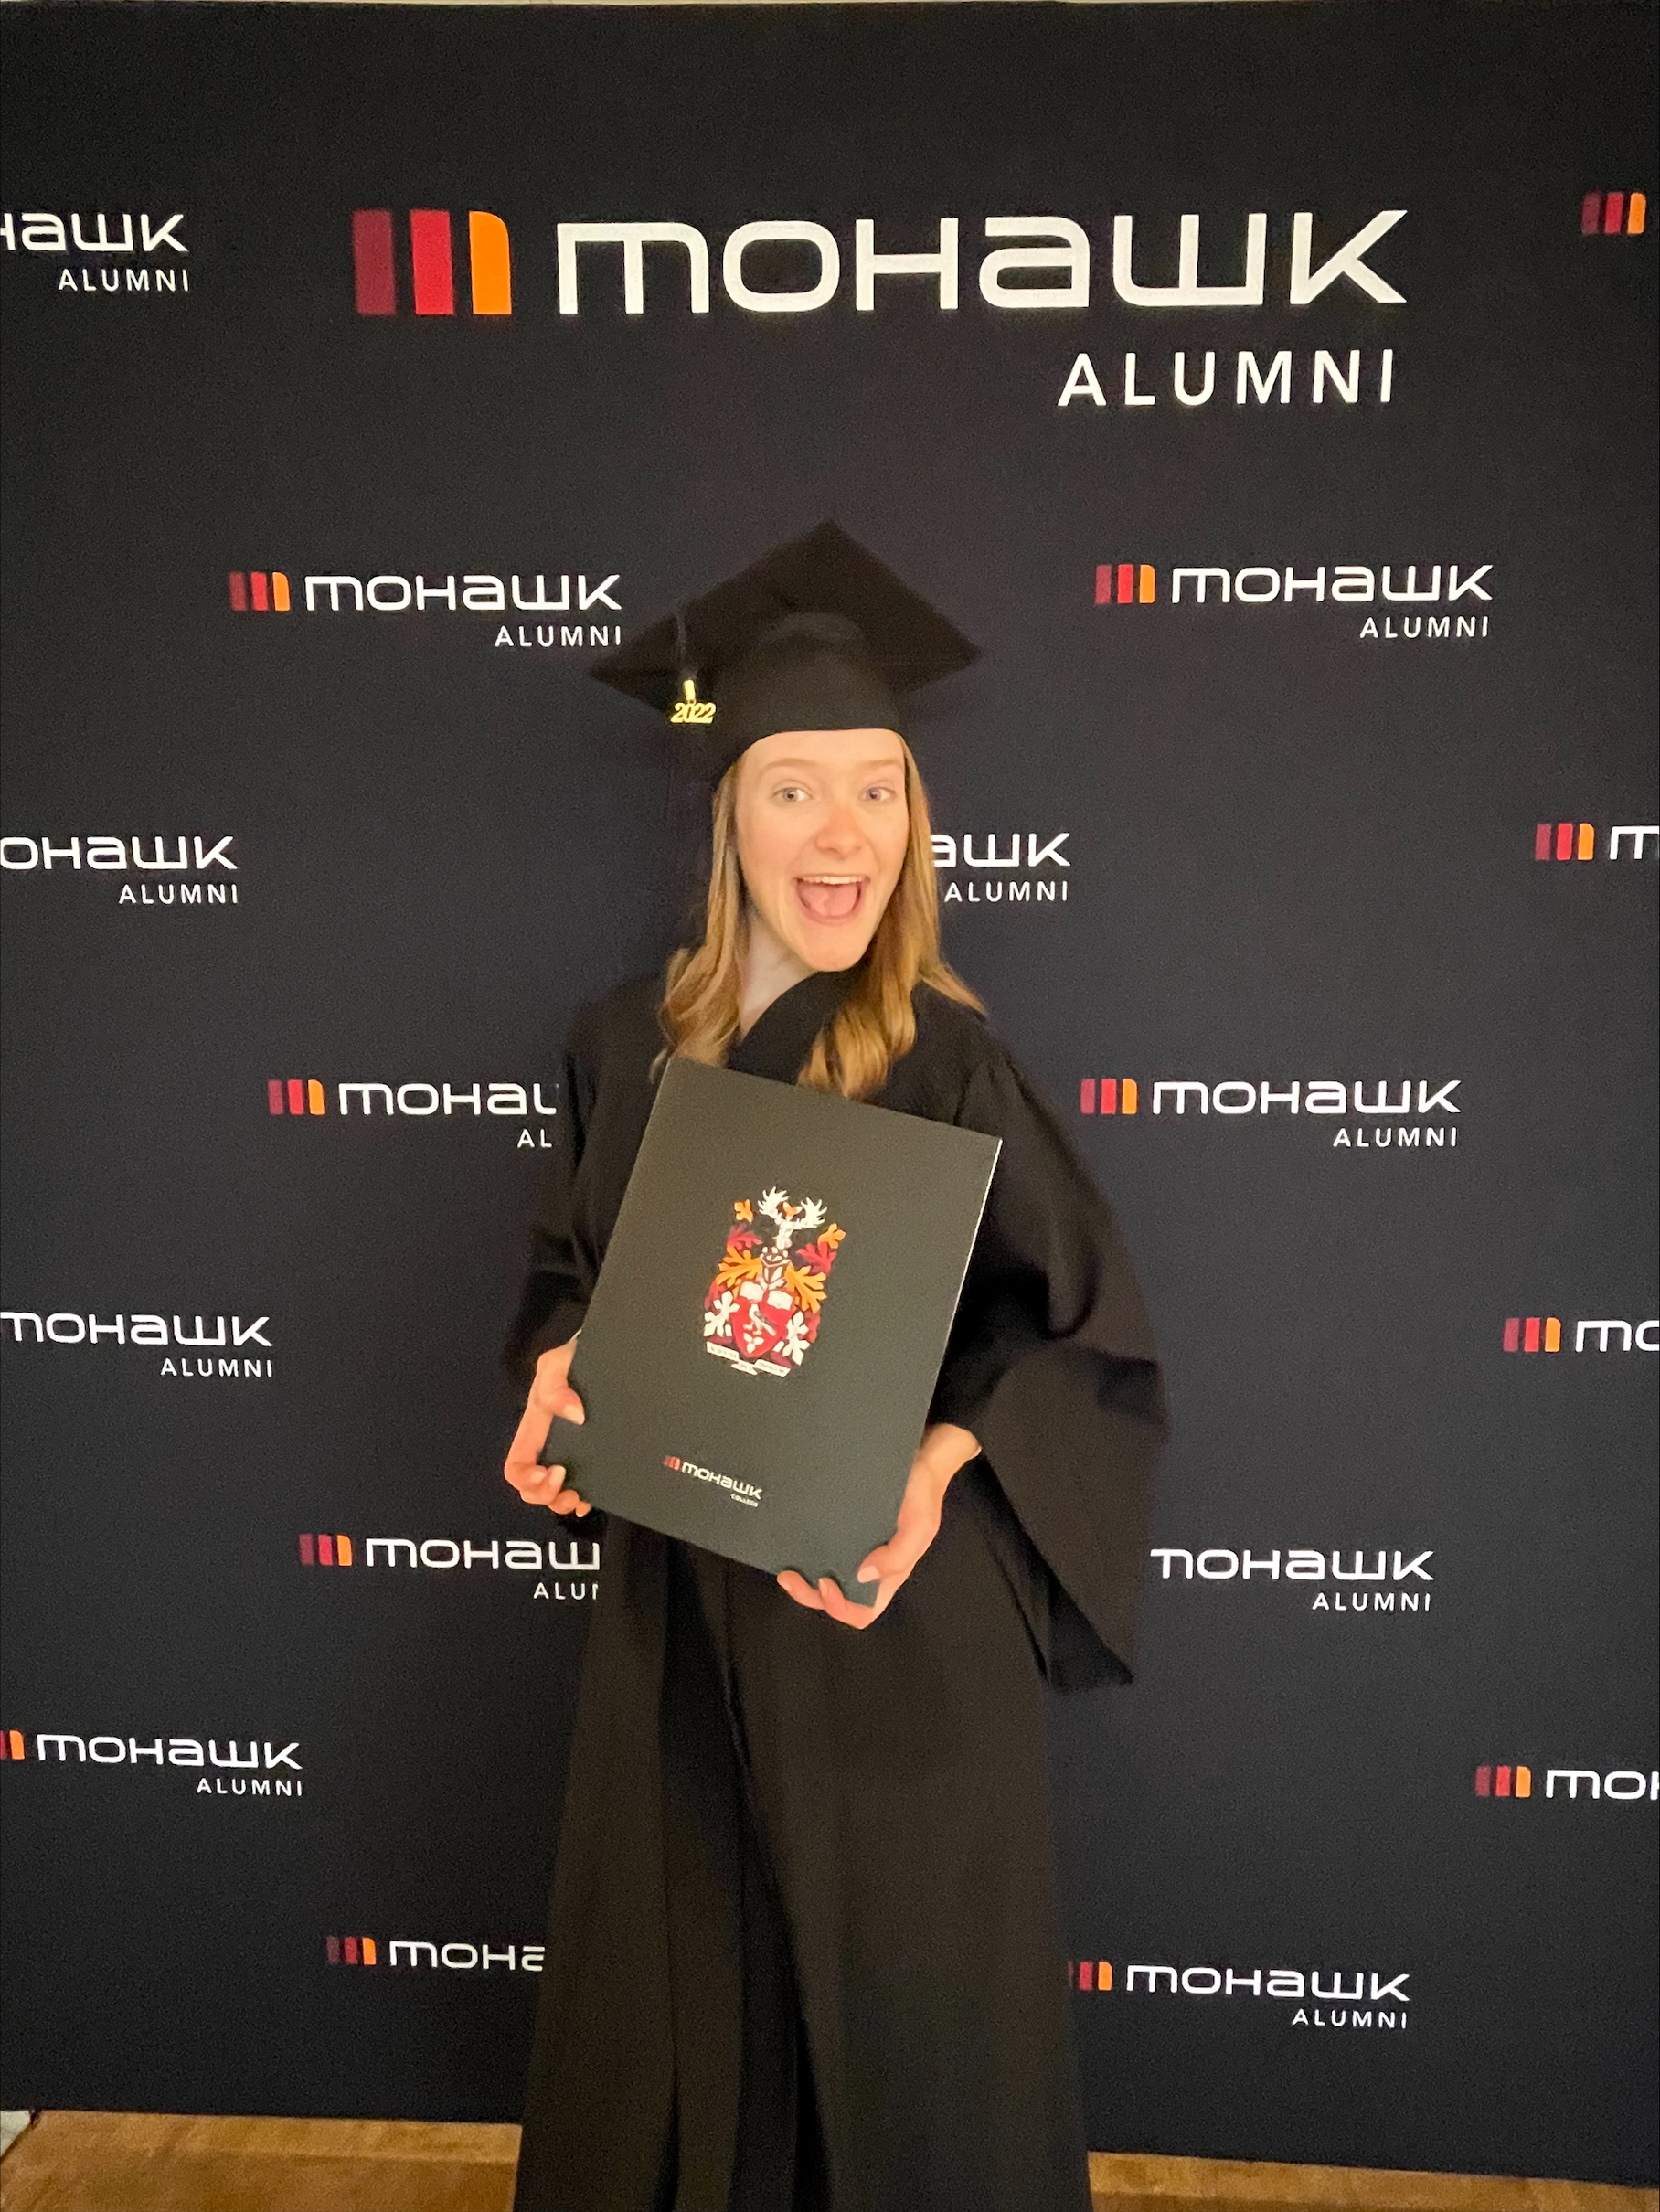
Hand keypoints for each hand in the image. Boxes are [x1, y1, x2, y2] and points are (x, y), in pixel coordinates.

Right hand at [503, 1336, 588, 1515]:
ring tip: (580, 1497)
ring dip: (563, 1503)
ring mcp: (568, 1454)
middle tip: (568, 1488)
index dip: (525, 1478)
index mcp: (533, 1431)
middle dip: (546, 1495)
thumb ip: (557, 1387)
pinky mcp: (591, 1455)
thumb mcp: (557, 1365)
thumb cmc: (567, 1358)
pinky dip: (585, 1498)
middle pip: (532, 1488)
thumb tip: (575, 1415)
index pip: (516, 1466)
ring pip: (555, 1493)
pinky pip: (582, 1485)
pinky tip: (594, 1498)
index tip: (546, 1473)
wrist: (593, 1352)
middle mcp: (547, 1447)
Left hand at [777, 1422, 979, 1627]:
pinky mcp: (842, 1527)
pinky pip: (821, 1548)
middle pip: (834, 1598)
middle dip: (808, 1595)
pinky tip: (793, 1541)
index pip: (862, 1611)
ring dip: (802, 1579)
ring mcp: (852, 1548)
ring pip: (823, 1577)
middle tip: (789, 1576)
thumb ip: (897, 1557)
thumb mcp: (919, 1529)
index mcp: (886, 1575)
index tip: (824, 1583)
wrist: (919, 1461)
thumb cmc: (922, 1497)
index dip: (840, 1607)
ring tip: (786, 1566)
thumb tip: (861, 1574)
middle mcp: (866, 1567)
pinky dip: (804, 1552)